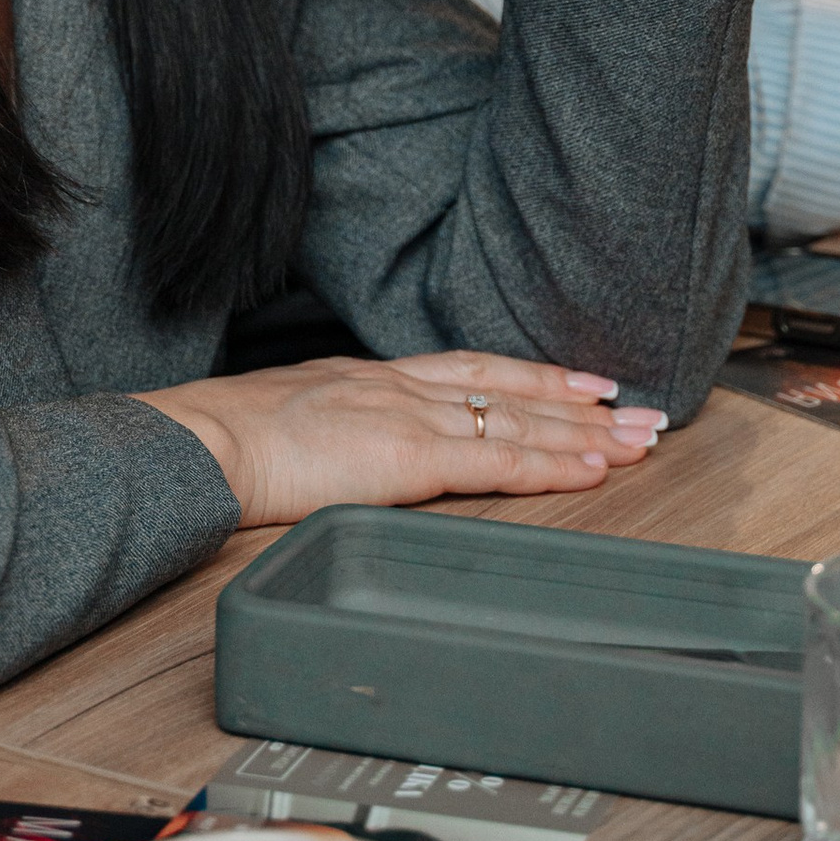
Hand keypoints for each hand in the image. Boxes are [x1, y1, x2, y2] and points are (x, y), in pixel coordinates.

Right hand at [140, 350, 666, 525]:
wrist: (200, 443)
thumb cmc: (223, 444)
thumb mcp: (288, 423)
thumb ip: (331, 433)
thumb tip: (342, 455)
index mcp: (370, 378)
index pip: (469, 370)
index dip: (530, 377)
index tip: (579, 382)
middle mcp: (399, 387)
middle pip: (508, 388)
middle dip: (579, 402)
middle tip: (640, 409)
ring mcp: (407, 417)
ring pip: (517, 422)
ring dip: (585, 433)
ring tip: (638, 439)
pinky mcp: (409, 456)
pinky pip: (497, 461)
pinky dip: (551, 464)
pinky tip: (591, 469)